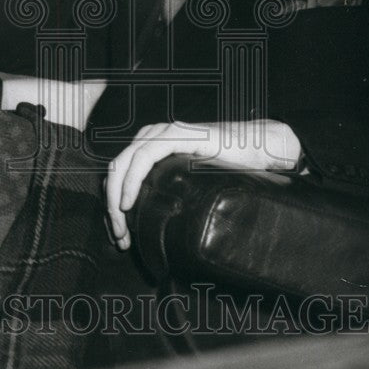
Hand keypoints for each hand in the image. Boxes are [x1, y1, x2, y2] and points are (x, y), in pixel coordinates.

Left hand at [105, 119, 300, 250]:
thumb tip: (146, 222)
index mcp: (151, 144)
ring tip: (122, 224)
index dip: (112, 203)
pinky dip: (132, 179)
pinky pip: (145, 156)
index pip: (119, 172)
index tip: (120, 235)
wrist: (258, 148)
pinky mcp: (180, 135)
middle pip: (116, 169)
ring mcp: (165, 132)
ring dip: (116, 196)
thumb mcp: (188, 182)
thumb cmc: (227, 167)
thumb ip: (167, 190)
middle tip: (119, 236)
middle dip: (111, 206)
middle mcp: (153, 134)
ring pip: (124, 162)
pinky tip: (129, 200)